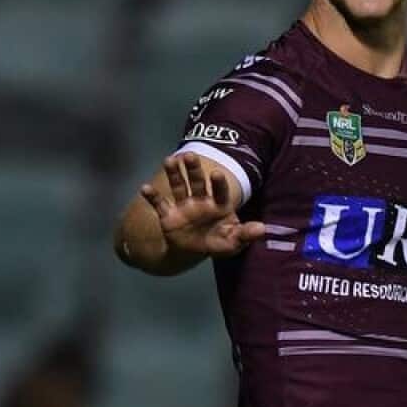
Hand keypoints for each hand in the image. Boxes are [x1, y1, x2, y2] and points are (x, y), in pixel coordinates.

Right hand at [140, 154, 265, 258]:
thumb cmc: (217, 242)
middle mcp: (200, 200)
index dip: (218, 183)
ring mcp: (184, 205)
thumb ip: (246, 234)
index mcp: (218, 204)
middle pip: (197, 181)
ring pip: (179, 186)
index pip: (219, 191)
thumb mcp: (233, 242)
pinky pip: (159, 204)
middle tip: (189, 156)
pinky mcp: (169, 214)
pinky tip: (143, 188)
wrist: (193, 250)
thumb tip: (263, 229)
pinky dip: (151, 197)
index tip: (217, 174)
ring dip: (174, 174)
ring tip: (169, 160)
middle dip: (194, 169)